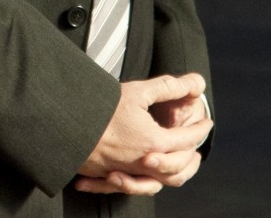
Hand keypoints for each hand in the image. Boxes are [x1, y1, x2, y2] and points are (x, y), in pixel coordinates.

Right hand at [73, 73, 211, 196]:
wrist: (65, 124)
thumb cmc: (99, 108)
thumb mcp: (137, 91)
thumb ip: (168, 87)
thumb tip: (195, 83)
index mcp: (154, 142)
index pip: (187, 138)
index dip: (200, 129)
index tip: (206, 122)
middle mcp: (143, 162)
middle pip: (179, 165)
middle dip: (191, 154)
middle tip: (196, 143)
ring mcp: (126, 172)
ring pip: (160, 183)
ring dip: (174, 174)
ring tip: (179, 164)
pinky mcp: (108, 176)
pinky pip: (134, 187)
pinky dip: (145, 184)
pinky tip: (144, 176)